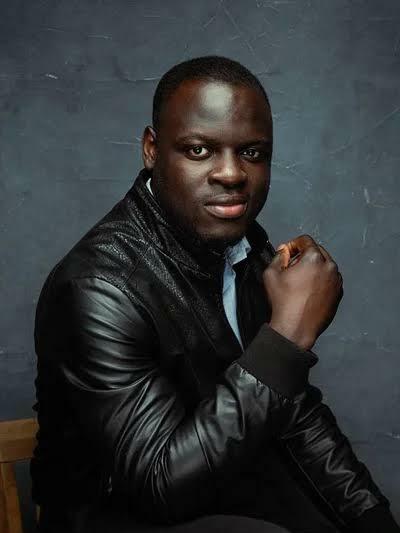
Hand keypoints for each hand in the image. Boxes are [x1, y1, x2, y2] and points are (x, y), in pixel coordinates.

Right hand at [262, 234, 343, 350]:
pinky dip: (321, 280)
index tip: (286, 253)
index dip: (292, 244)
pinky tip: (308, 291)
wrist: (296, 327)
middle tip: (291, 267)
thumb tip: (284, 251)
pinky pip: (330, 279)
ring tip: (300, 281)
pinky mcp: (338, 293)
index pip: (305, 240)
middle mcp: (330, 267)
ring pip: (325, 265)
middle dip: (304, 255)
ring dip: (313, 267)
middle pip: (317, 251)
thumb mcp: (271, 273)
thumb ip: (278, 256)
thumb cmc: (284, 302)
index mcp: (314, 258)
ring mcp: (336, 281)